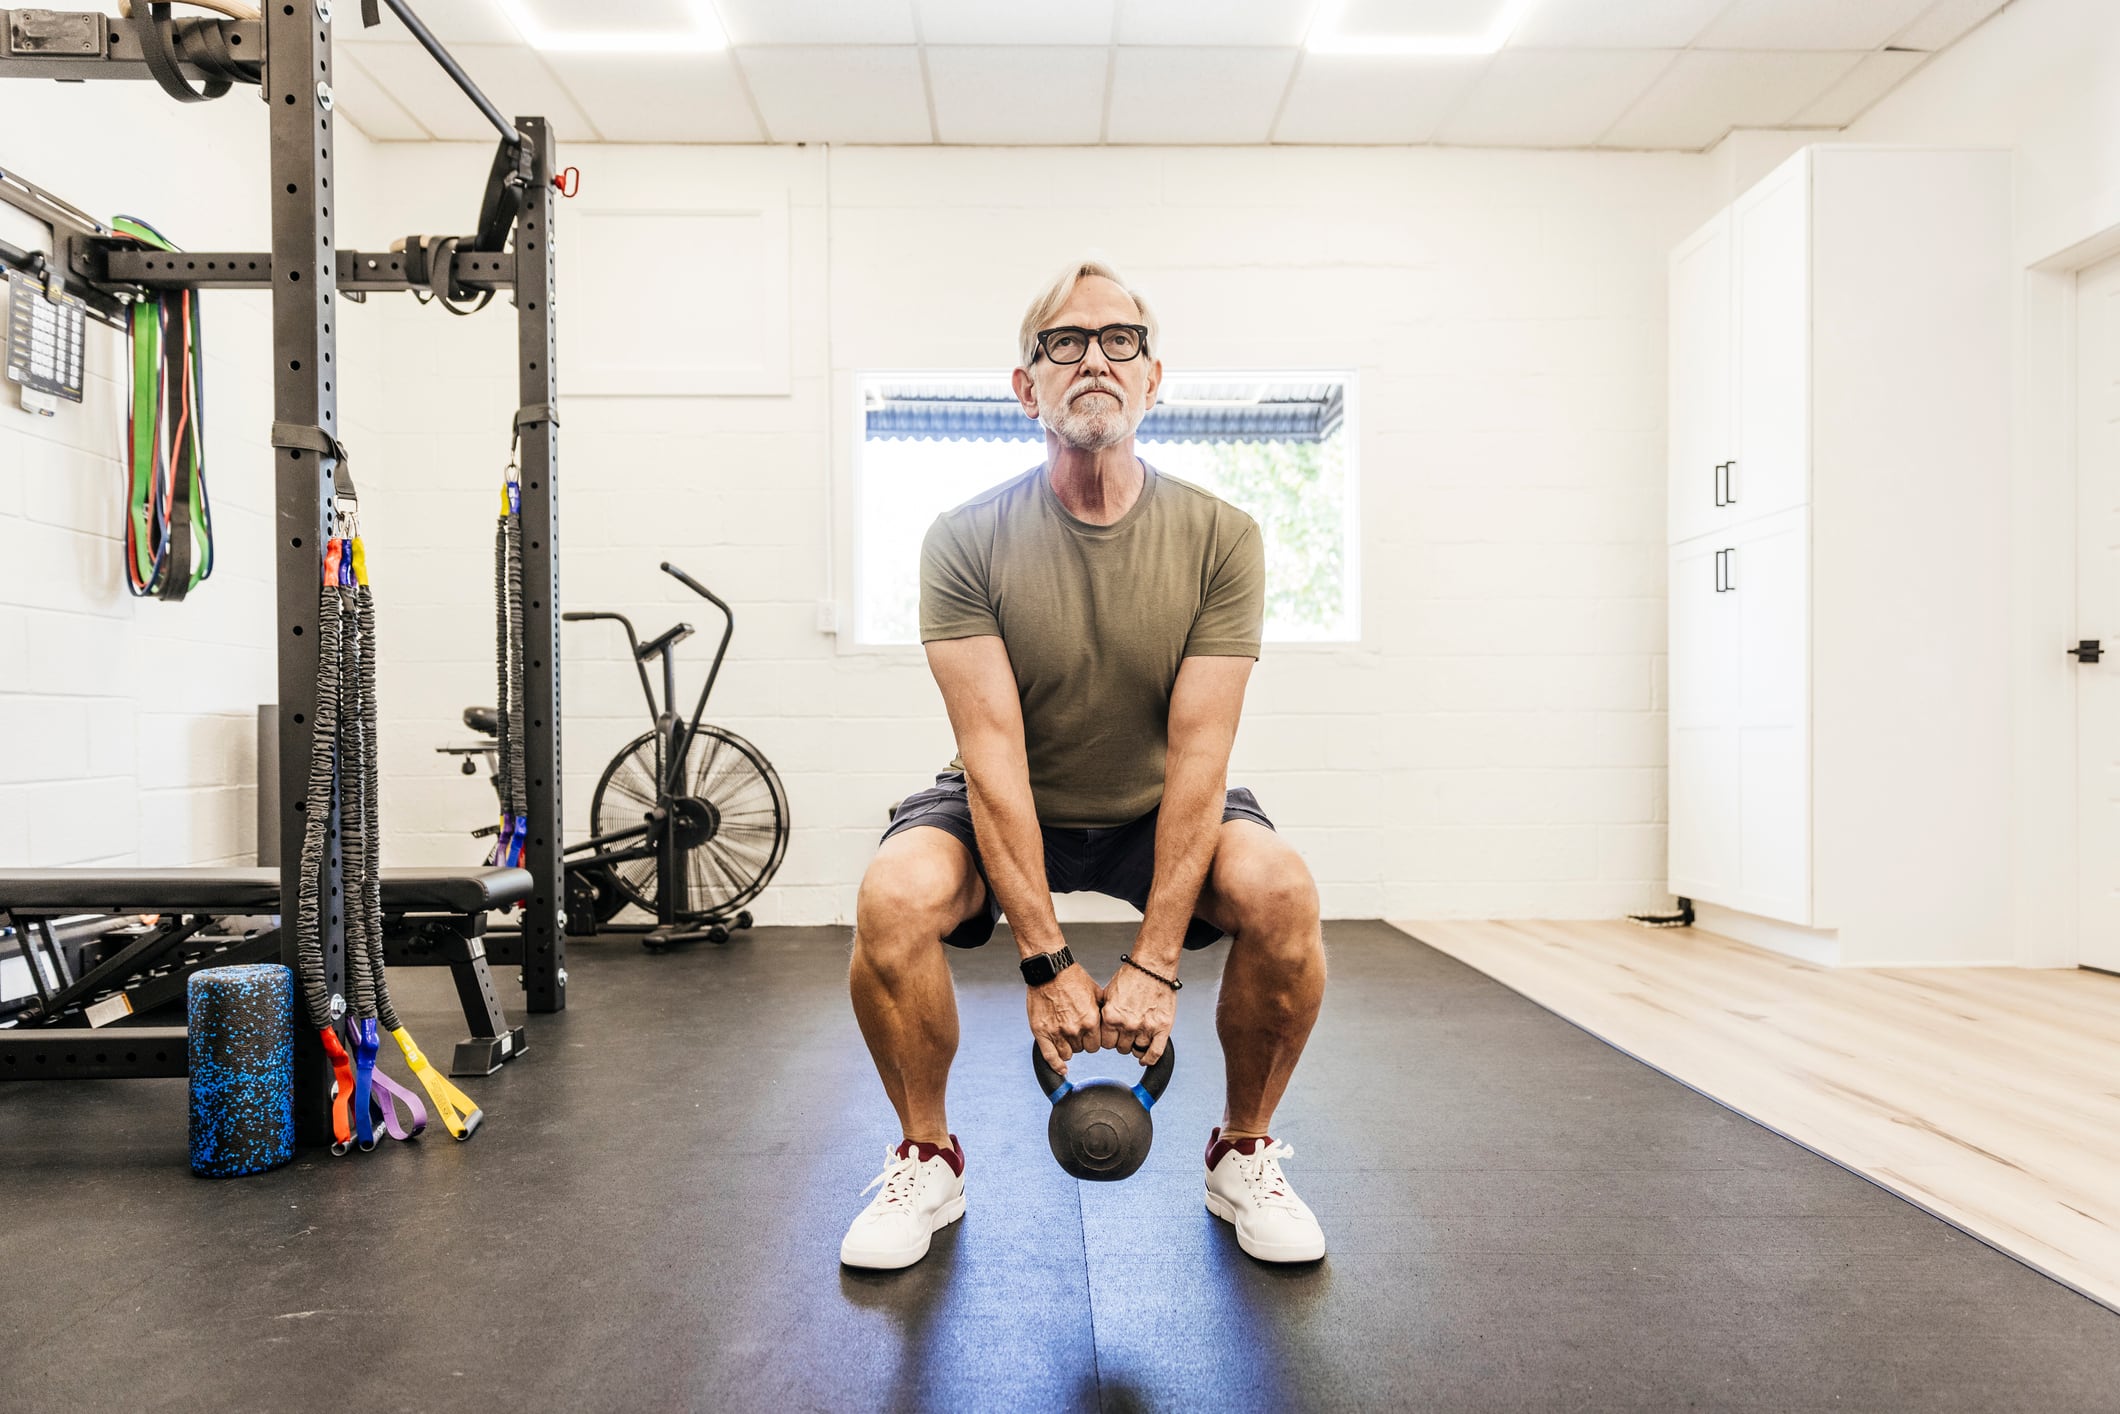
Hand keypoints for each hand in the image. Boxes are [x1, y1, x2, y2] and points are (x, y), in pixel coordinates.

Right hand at [1027, 962, 1102, 1076]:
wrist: (1050, 969)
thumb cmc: (1073, 977)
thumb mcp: (1097, 992)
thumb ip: (1104, 1011)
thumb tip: (1114, 1022)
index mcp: (1091, 1020)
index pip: (1099, 1045)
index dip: (1096, 1039)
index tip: (1092, 1034)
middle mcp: (1075, 1029)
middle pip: (1084, 1049)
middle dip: (1083, 1041)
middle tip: (1078, 1029)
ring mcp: (1057, 1032)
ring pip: (1068, 1054)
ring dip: (1069, 1047)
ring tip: (1067, 1033)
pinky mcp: (1042, 1032)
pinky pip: (1050, 1056)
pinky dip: (1056, 1065)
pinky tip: (1062, 1069)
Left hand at [1098, 962, 1176, 1066]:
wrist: (1153, 966)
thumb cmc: (1132, 975)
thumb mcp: (1108, 993)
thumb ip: (1104, 1013)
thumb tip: (1096, 1026)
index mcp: (1111, 1016)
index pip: (1104, 1042)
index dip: (1108, 1039)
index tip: (1112, 1037)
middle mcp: (1127, 1024)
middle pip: (1120, 1048)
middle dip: (1121, 1041)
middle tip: (1126, 1033)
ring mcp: (1145, 1027)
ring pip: (1136, 1050)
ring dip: (1135, 1045)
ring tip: (1136, 1036)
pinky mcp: (1162, 1028)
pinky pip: (1155, 1053)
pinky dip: (1149, 1058)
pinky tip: (1144, 1058)